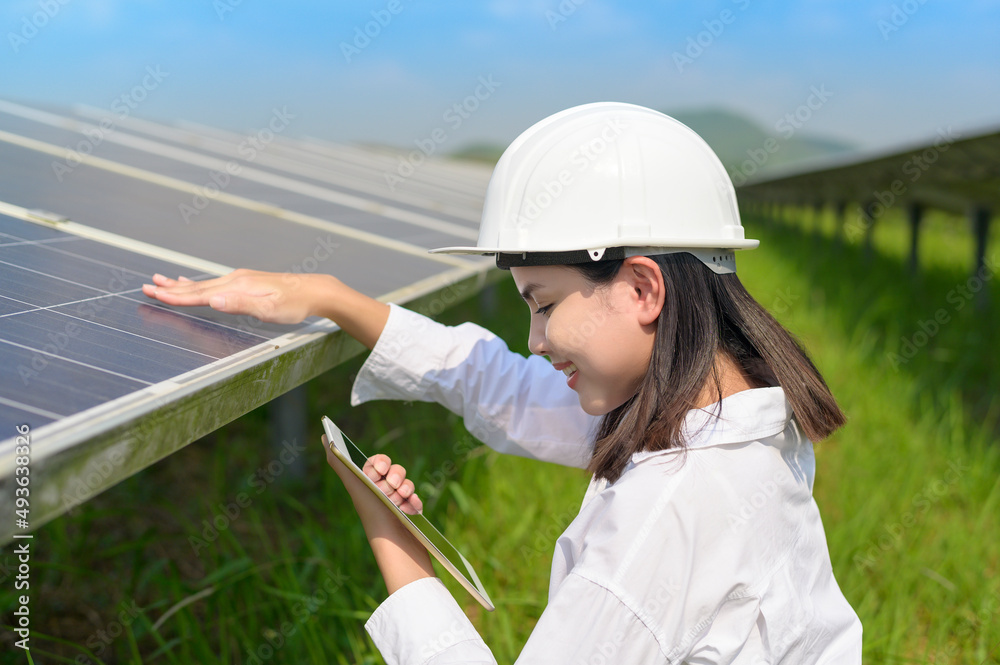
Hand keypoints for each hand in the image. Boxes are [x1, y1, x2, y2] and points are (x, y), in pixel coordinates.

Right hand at [143, 269, 390, 349]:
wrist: (314, 291)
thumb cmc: (294, 304)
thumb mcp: (269, 309)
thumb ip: (240, 305)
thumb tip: (213, 300)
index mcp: (237, 287)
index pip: (200, 294)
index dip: (176, 297)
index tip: (154, 295)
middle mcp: (235, 280)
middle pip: (196, 286)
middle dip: (170, 289)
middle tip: (145, 287)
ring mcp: (240, 280)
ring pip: (204, 284)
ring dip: (181, 285)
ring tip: (161, 282)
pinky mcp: (246, 283)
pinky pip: (215, 283)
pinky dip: (198, 284)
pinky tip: (195, 284)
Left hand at [323, 436, 433, 593]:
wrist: (395, 547)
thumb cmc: (374, 515)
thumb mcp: (356, 485)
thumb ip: (340, 461)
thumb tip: (323, 437)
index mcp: (364, 486)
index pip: (375, 463)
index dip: (380, 463)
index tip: (379, 470)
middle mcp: (378, 494)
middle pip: (393, 470)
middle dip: (396, 475)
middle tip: (391, 488)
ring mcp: (395, 504)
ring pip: (406, 483)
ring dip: (406, 488)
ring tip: (401, 502)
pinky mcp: (409, 514)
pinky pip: (416, 499)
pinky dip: (415, 502)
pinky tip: (411, 511)